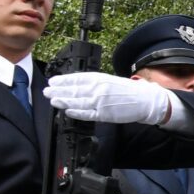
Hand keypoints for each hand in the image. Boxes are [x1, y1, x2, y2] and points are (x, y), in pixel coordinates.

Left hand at [42, 71, 178, 127]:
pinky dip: (76, 112)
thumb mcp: (109, 81)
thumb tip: (75, 85)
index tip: (52, 81)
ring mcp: (101, 102)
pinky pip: (87, 114)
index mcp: (99, 78)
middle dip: (58, 90)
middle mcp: (98, 89)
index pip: (76, 78)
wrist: (146, 100)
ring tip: (53, 100)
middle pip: (73, 90)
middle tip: (47, 91)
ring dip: (63, 100)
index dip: (62, 80)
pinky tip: (67, 111)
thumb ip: (93, 83)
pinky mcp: (105, 114)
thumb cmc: (128, 91)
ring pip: (77, 102)